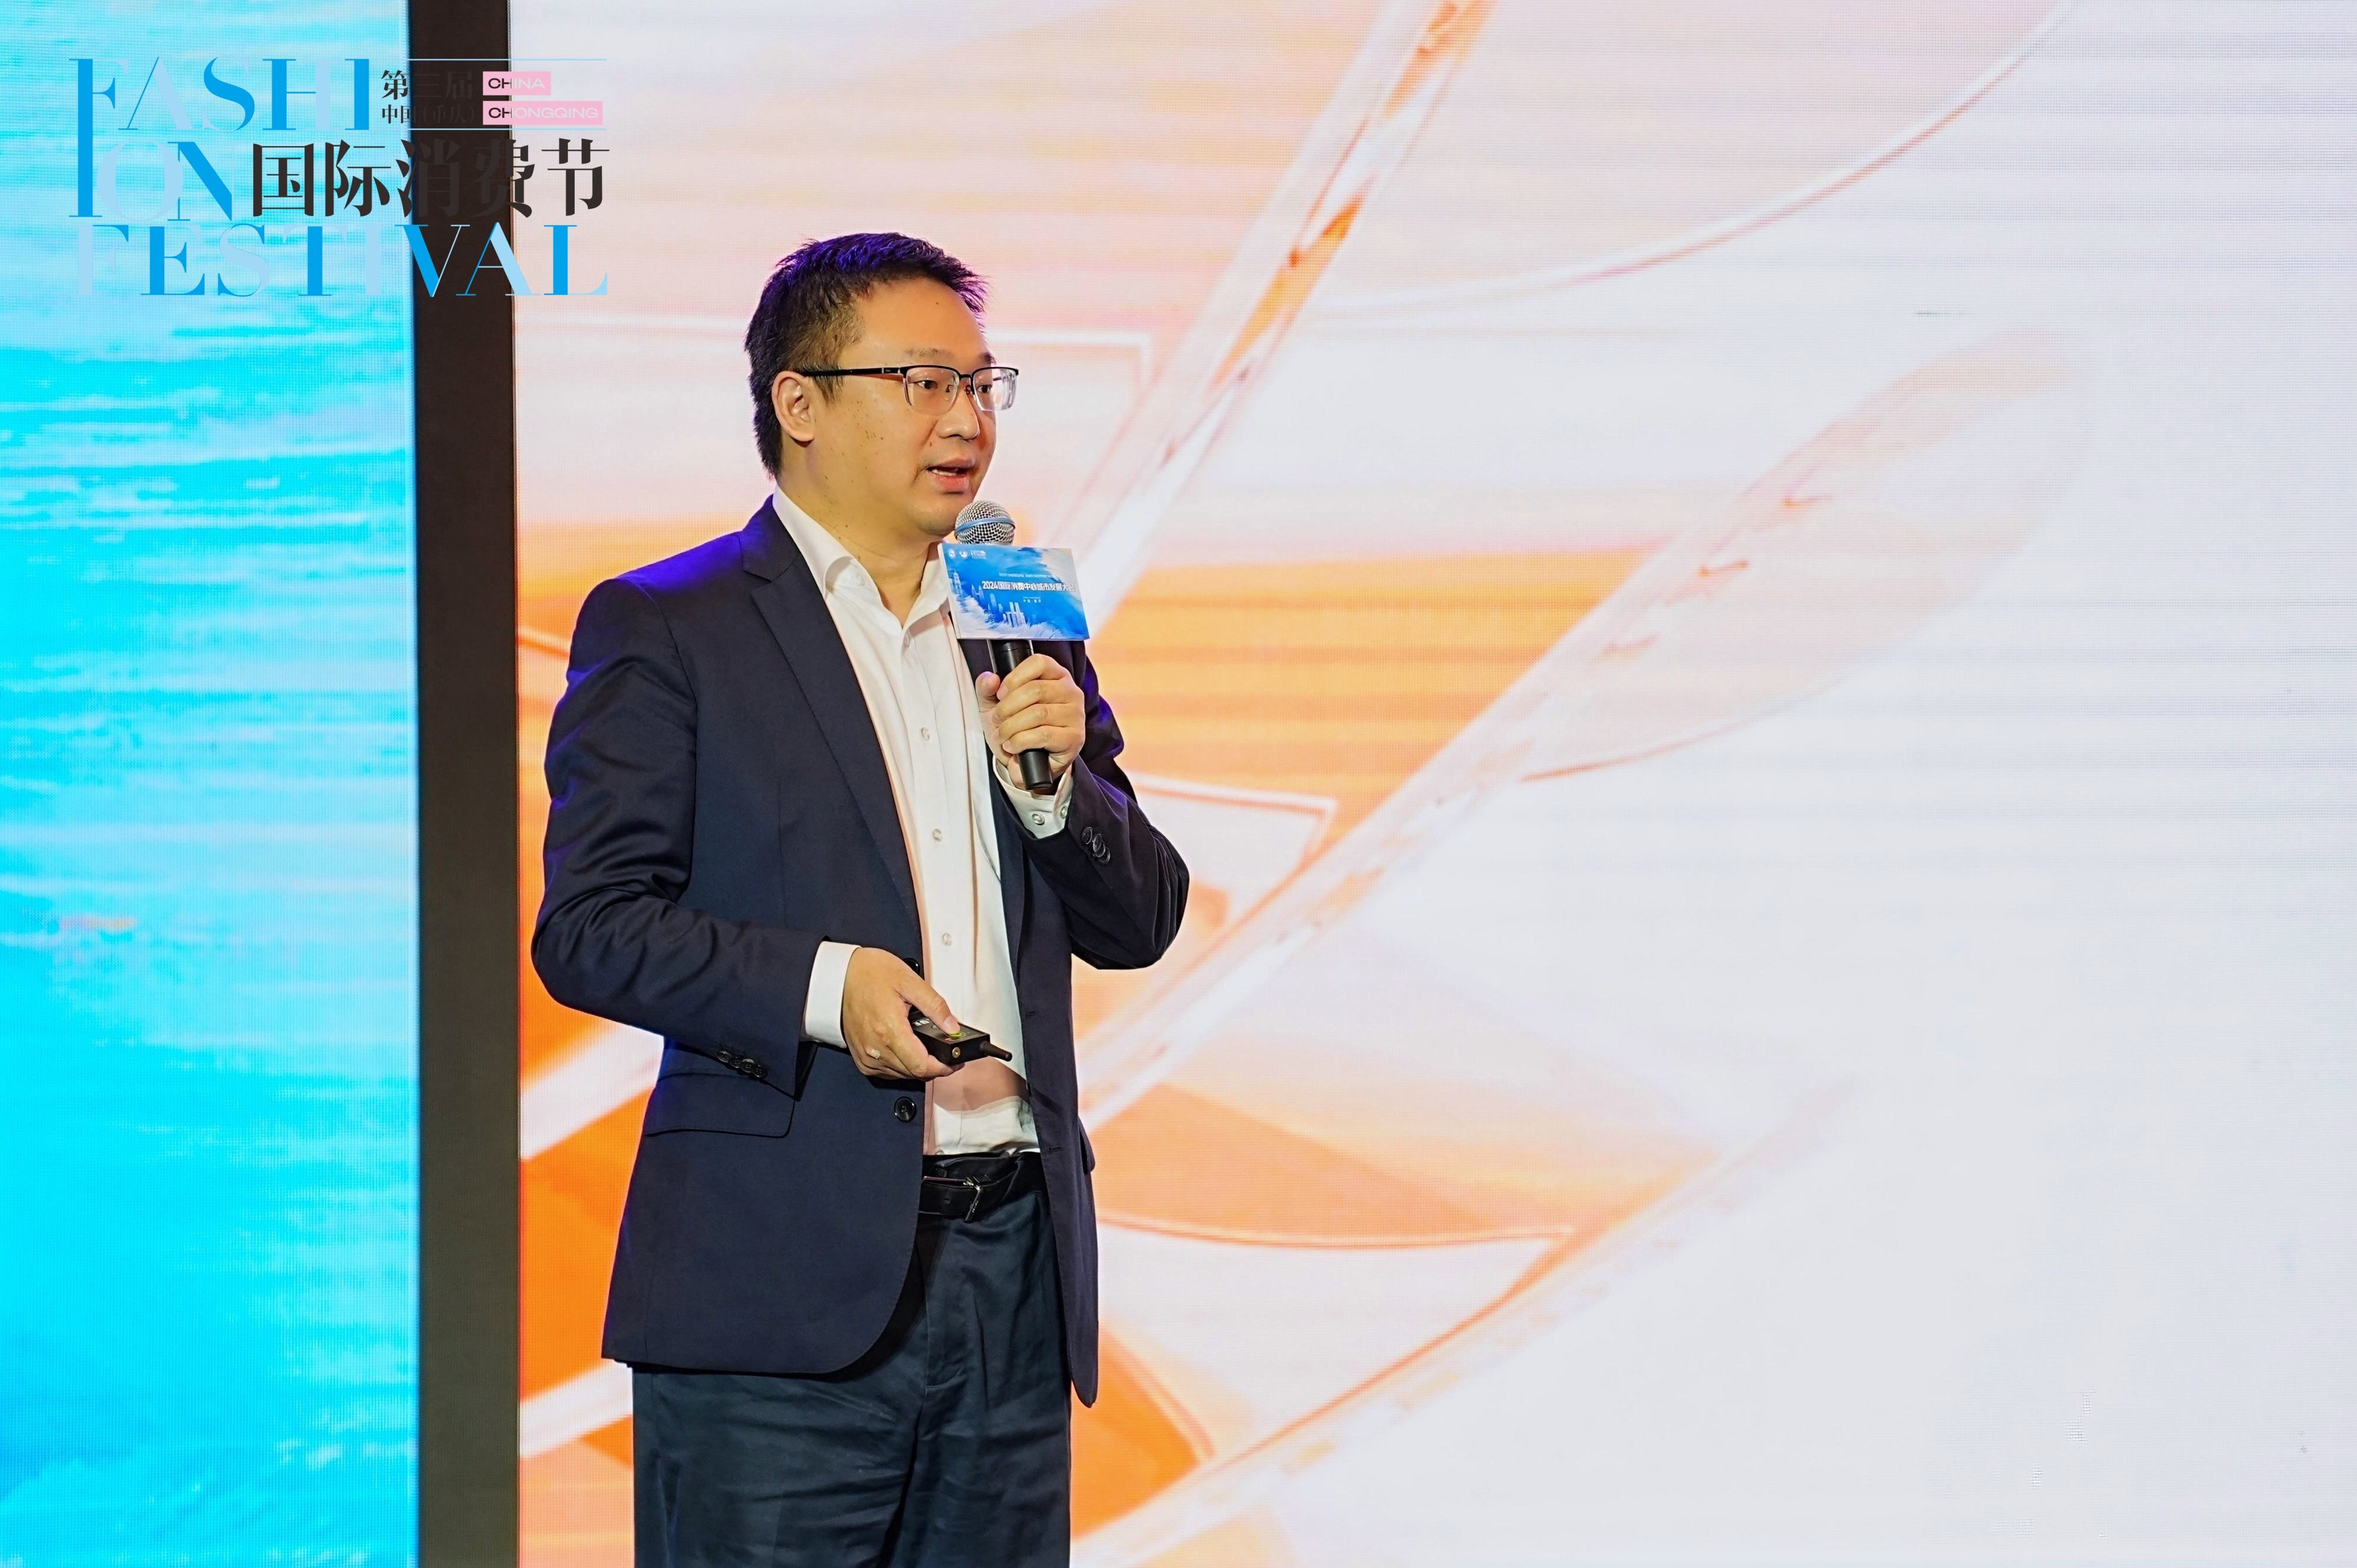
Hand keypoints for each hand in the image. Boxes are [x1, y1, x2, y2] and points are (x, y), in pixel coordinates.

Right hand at [841, 947, 957, 1080]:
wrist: (840, 976)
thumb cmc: (869, 974)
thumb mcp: (909, 981)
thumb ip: (935, 1006)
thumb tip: (952, 1027)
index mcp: (889, 1030)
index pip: (921, 1065)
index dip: (942, 1068)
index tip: (953, 1063)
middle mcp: (876, 1048)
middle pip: (913, 1073)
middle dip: (934, 1067)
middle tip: (945, 1055)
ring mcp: (866, 1056)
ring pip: (901, 1075)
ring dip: (917, 1067)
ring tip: (926, 1049)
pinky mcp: (861, 1058)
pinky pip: (886, 1073)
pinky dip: (901, 1067)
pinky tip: (906, 1051)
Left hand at [975, 653, 1082, 789]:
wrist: (1026, 763)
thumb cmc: (1015, 728)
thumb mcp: (994, 705)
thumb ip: (986, 688)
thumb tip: (990, 678)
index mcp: (1055, 675)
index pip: (1039, 663)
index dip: (1014, 678)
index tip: (1000, 694)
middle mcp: (1070, 691)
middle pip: (1036, 689)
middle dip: (1008, 707)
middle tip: (997, 720)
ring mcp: (1075, 715)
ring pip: (1038, 713)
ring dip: (1011, 727)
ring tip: (1002, 736)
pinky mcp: (1074, 738)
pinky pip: (1043, 735)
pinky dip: (1020, 741)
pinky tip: (1013, 746)